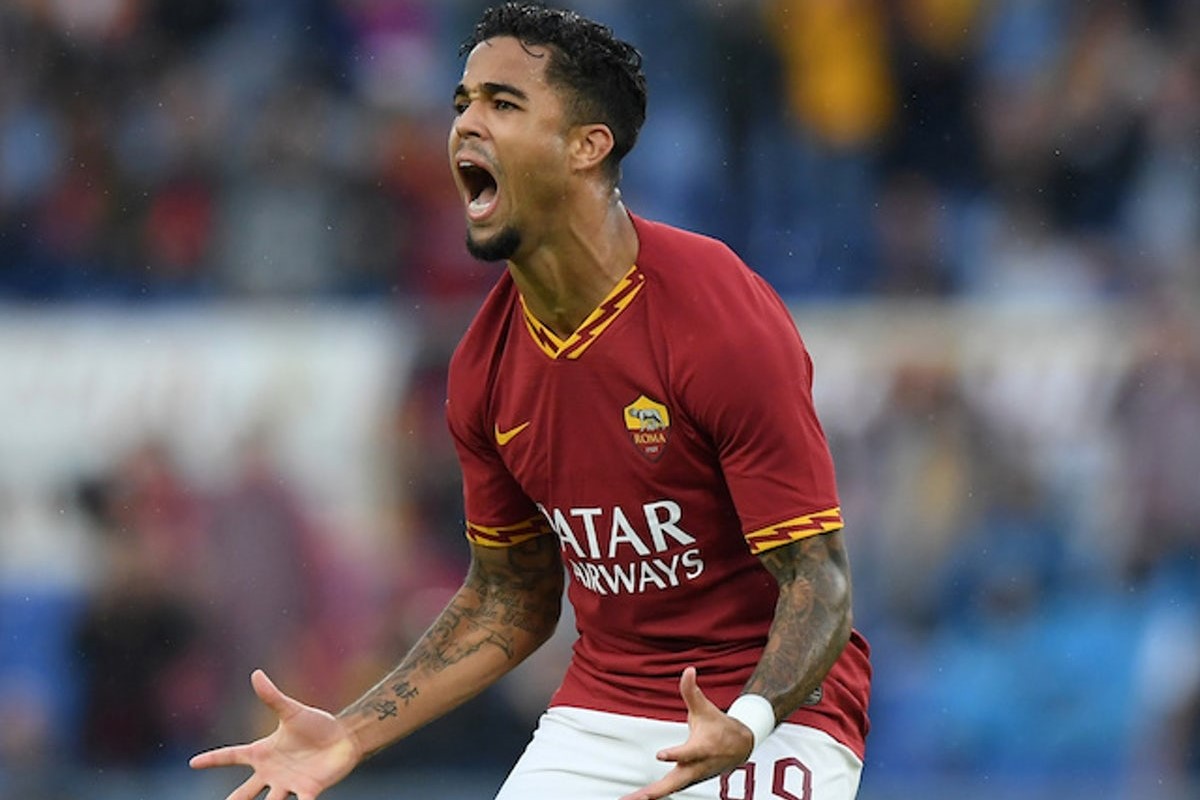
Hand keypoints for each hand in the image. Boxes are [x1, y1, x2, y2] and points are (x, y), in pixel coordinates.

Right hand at [189, 669, 362, 799]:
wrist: (344, 737)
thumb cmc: (316, 724)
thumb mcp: (291, 711)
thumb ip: (272, 697)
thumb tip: (256, 673)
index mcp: (263, 753)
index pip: (231, 755)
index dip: (213, 759)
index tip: (193, 763)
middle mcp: (271, 772)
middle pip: (245, 792)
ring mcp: (287, 783)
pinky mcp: (308, 790)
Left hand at [617, 667, 754, 799]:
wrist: (740, 747)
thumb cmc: (719, 727)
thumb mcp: (705, 708)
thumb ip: (692, 691)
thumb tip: (688, 670)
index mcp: (701, 748)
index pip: (687, 753)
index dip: (675, 754)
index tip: (660, 755)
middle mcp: (696, 767)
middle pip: (675, 783)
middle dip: (656, 791)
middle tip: (639, 797)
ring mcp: (691, 777)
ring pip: (669, 790)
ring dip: (649, 796)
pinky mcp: (687, 781)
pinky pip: (668, 790)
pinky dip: (653, 795)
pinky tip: (638, 798)